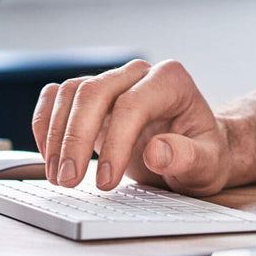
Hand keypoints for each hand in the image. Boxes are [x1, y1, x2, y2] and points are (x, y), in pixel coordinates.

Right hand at [31, 59, 234, 195]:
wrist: (195, 149)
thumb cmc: (205, 155)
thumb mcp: (209, 166)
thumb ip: (188, 158)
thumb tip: (157, 152)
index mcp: (170, 80)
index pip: (132, 104)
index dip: (116, 143)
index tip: (105, 182)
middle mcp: (137, 73)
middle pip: (94, 92)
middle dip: (75, 138)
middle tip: (68, 180)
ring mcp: (111, 80)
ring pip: (71, 93)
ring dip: (57, 134)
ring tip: (58, 176)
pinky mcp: (91, 95)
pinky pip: (57, 96)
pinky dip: (46, 123)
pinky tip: (48, 154)